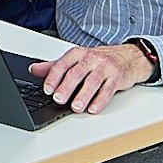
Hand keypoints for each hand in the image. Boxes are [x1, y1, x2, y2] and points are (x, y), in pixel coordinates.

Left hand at [29, 43, 151, 113]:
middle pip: (76, 72)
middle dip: (66, 86)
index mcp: (78, 53)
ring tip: (75, 107)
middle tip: (58, 98)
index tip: (47, 89)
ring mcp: (105, 67)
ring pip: (92, 81)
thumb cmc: (100, 60)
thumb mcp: (76, 60)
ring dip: (83, 95)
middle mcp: (91, 58)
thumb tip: (34, 70)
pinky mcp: (118, 77)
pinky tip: (93, 109)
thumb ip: (55, 66)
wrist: (129, 57)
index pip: (63, 64)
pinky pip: (108, 89)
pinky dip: (100, 100)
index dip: (53, 77)